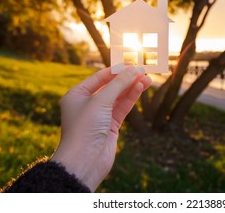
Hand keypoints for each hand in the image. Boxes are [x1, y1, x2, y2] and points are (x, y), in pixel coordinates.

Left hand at [51, 64, 151, 191]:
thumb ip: (118, 84)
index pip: (99, 77)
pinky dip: (131, 98)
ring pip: (119, 97)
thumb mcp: (101, 101)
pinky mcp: (110, 126)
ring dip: (132, 88)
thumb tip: (133, 69)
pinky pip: (122, 108)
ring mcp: (99, 115)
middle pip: (110, 86)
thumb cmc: (85, 128)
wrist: (84, 161)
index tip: (131, 63)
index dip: (116, 69)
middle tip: (143, 70)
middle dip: (126, 79)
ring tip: (148, 79)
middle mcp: (87, 104)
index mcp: (77, 95)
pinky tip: (141, 88)